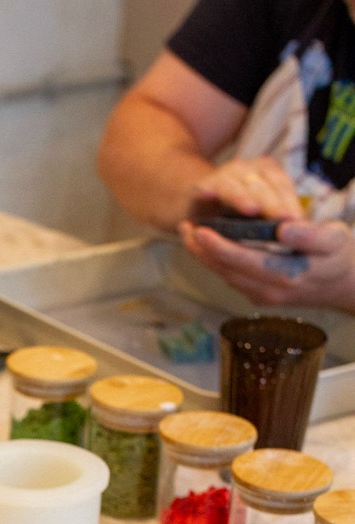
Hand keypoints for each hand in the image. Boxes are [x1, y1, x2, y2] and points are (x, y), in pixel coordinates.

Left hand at [179, 217, 354, 309]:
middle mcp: (269, 291)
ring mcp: (263, 295)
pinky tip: (208, 247)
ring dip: (205, 257)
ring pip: (226, 276)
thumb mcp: (333, 240)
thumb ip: (309, 234)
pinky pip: (233, 278)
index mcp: (285, 275)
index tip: (199, 230)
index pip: (242, 260)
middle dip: (202, 251)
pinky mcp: (261, 294)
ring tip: (188, 235)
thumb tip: (282, 228)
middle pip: (226, 271)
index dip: (218, 246)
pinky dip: (218, 262)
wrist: (346, 284)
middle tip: (184, 229)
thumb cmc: (340, 256)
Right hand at [191, 155, 302, 220]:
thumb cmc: (236, 215)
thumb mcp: (260, 217)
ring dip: (244, 197)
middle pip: (263, 187)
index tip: (298, 222)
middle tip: (282, 220)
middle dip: (273, 204)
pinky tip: (208, 194)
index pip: (283, 188)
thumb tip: (301, 237)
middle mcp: (250, 170)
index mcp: (269, 175)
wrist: (200, 205)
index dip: (290, 204)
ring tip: (252, 210)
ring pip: (237, 186)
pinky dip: (208, 190)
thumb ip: (276, 222)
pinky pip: (207, 187)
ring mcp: (227, 175)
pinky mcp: (204, 184)